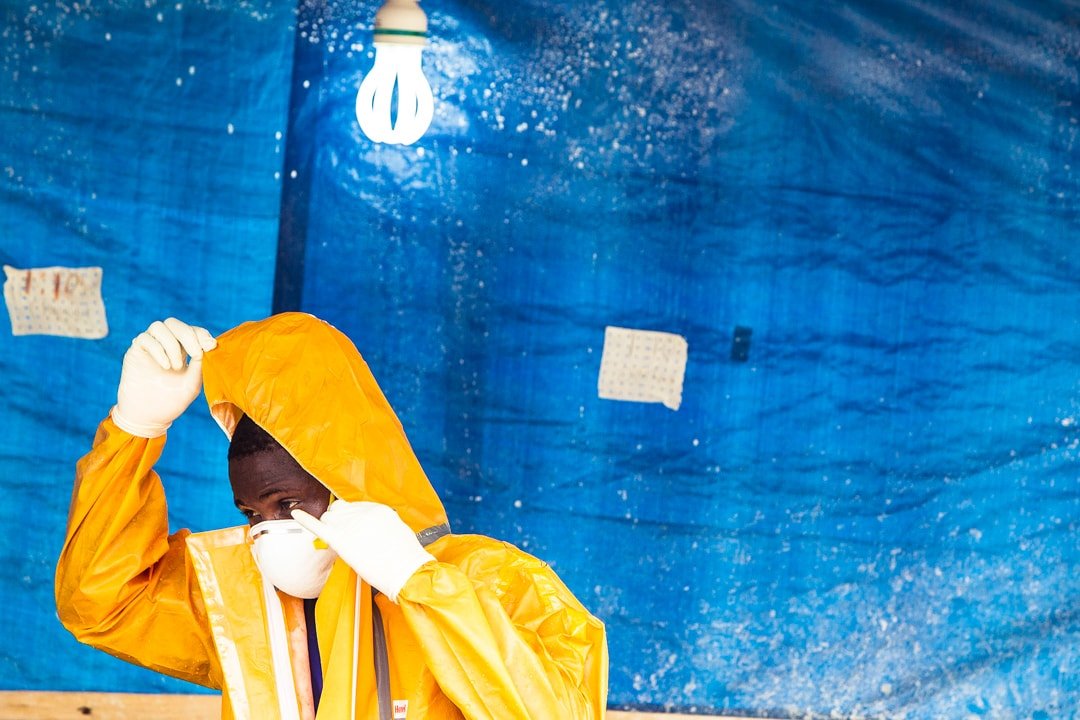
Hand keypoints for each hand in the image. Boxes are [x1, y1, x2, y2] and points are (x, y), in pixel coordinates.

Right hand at [111, 318, 216, 437]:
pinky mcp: (135, 352)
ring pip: (158, 327)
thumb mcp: (192, 382)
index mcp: (181, 350)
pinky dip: (158, 350)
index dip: (201, 333)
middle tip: (194, 354)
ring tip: (176, 367)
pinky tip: (165, 367)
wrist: (148, 418)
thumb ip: (199, 363)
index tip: (210, 345)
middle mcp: (164, 345)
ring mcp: (149, 347)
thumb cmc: (172, 401)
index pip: (190, 330)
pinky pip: (144, 338)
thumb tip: (208, 344)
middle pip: (173, 323)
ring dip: (172, 344)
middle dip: (187, 334)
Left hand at [292, 501, 434, 601]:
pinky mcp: (341, 540)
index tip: (353, 529)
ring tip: (335, 539)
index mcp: (378, 509)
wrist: (407, 571)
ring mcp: (350, 525)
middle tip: (344, 536)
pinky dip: (305, 520)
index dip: (351, 519)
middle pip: (338, 510)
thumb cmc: (407, 558)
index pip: (355, 507)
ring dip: (329, 526)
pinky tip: (295, 515)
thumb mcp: (398, 533)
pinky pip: (318, 526)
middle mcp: (362, 513)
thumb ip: (382, 528)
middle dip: (337, 521)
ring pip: (328, 517)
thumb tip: (372, 533)